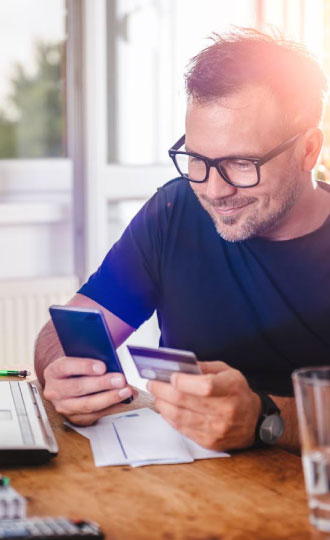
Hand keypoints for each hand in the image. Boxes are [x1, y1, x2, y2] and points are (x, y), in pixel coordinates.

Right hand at [43, 357, 136, 425]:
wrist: (68, 383)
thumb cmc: (77, 369)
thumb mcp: (79, 358)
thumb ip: (92, 357)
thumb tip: (112, 361)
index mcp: (54, 372)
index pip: (66, 367)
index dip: (85, 366)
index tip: (102, 366)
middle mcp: (55, 391)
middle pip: (78, 388)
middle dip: (102, 384)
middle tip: (120, 380)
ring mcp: (64, 407)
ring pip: (87, 405)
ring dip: (110, 398)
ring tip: (126, 391)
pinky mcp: (75, 419)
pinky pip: (95, 415)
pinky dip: (112, 407)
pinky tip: (124, 400)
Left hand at [147, 361, 261, 450]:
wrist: (254, 421)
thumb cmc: (237, 392)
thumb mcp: (227, 372)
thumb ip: (203, 367)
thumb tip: (179, 366)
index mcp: (230, 389)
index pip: (204, 386)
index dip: (183, 381)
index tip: (170, 375)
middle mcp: (225, 411)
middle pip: (185, 401)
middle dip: (162, 390)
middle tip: (152, 383)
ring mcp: (216, 429)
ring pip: (179, 416)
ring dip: (162, 404)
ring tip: (156, 395)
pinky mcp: (209, 441)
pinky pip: (182, 428)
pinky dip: (169, 417)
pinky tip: (165, 408)